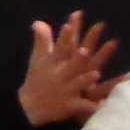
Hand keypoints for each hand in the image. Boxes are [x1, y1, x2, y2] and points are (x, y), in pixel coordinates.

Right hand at [18, 11, 118, 125]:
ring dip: (85, 80)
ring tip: (96, 74)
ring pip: (77, 84)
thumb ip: (42, 40)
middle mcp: (59, 75)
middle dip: (77, 58)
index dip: (64, 36)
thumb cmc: (36, 79)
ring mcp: (64, 91)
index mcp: (52, 63)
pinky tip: (101, 105)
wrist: (28, 107)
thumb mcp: (38, 59)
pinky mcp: (69, 105)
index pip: (59, 47)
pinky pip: (82, 106)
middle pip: (70, 64)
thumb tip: (39, 21)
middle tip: (85, 50)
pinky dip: (91, 107)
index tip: (69, 25)